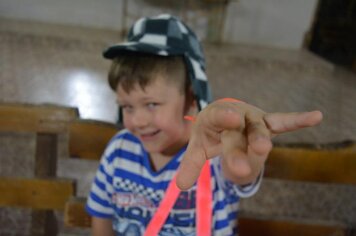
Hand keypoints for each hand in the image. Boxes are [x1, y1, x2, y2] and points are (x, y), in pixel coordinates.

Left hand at [176, 99, 322, 189]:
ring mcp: (252, 119)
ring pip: (259, 130)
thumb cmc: (210, 133)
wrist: (222, 116)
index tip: (231, 119)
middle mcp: (235, 115)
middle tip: (243, 165)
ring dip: (262, 139)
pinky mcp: (266, 123)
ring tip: (263, 149)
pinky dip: (298, 120)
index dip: (223, 118)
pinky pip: (282, 122)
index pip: (217, 118)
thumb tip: (180, 186)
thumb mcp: (199, 147)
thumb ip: (190, 164)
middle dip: (240, 149)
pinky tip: (317, 116)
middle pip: (239, 133)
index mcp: (214, 118)